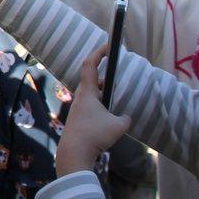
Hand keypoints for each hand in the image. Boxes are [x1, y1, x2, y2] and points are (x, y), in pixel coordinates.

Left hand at [55, 45, 131, 175]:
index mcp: (88, 92)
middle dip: (104, 75)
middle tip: (117, 72)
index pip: (90, 65)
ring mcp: (78, 109)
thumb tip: (125, 117)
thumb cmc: (94, 134)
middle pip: (91, 80)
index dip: (98, 53)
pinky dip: (101, 106)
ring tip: (116, 95)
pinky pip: (92, 107)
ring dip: (103, 93)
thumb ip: (124, 118)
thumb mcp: (118, 126)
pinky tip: (109, 117)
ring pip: (92, 95)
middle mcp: (81, 98)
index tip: (107, 45)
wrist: (74, 152)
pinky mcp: (78, 121)